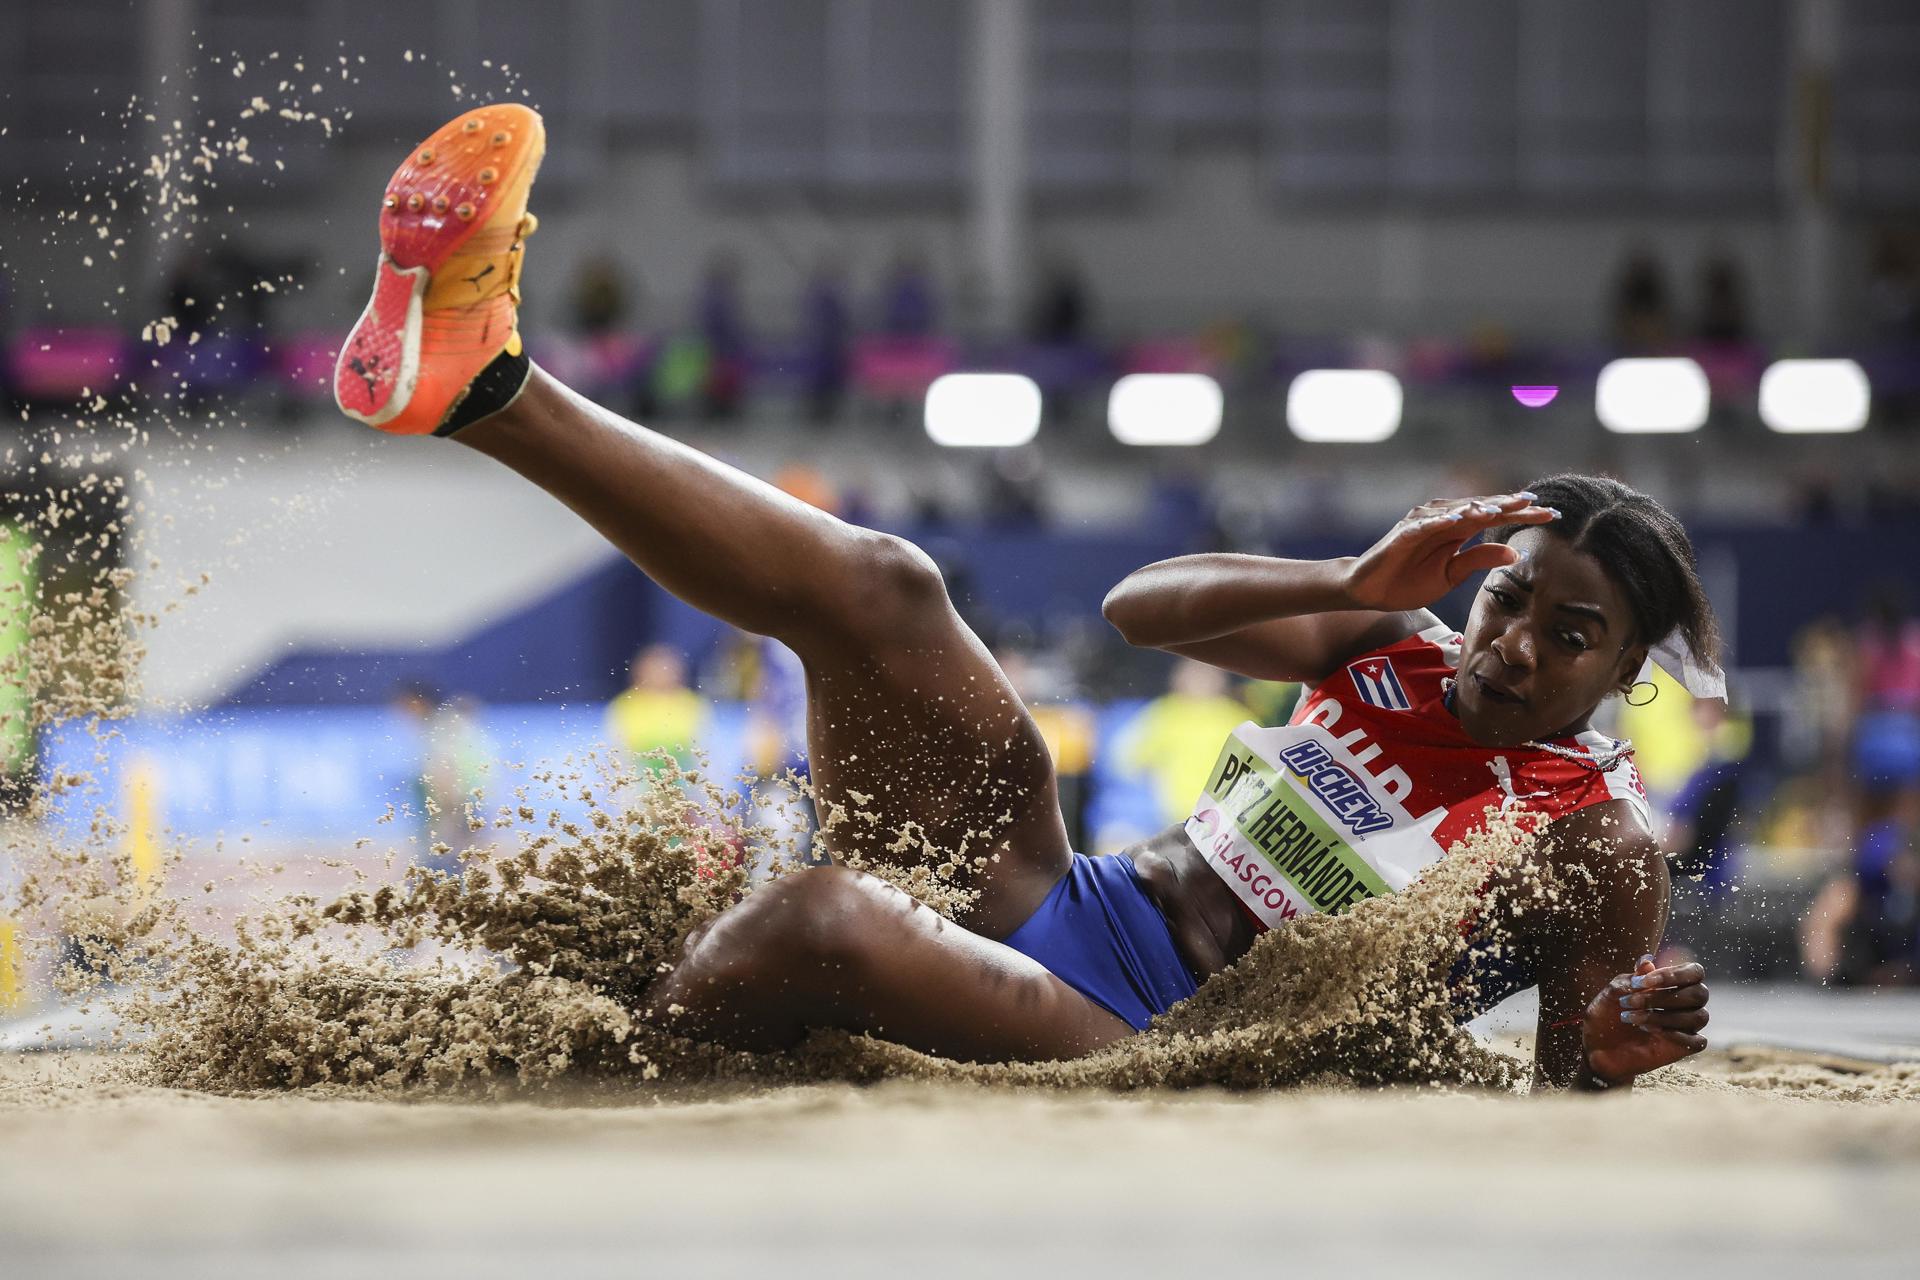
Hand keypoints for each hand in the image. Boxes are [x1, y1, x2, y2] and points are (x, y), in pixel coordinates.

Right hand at [1341, 494, 1557, 612]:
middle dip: (1509, 506)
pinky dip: (1439, 521)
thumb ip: (1479, 560)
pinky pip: (1424, 526)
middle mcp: (1442, 519)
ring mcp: (1422, 523)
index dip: (1521, 515)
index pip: (1495, 519)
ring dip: (1478, 508)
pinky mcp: (1402, 534)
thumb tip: (1515, 552)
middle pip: (1481, 509)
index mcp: (1457, 530)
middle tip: (1538, 505)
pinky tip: (1456, 519)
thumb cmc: (1408, 581)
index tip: (1550, 516)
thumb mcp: (1451, 575)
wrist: (1369, 590)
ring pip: (1456, 512)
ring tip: (1502, 508)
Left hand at [1581, 954, 1709, 1084]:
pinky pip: (1697, 1041)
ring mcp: (1685, 1026)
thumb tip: (1647, 960)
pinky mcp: (1682, 1048)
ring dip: (1664, 1016)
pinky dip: (1677, 1035)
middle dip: (1663, 997)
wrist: (1598, 1048)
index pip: (1694, 972)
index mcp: (1672, 983)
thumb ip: (1632, 978)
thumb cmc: (1607, 1015)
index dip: (1674, 974)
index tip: (1643, 982)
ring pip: (1698, 1016)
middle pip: (1700, 993)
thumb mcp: (1613, 993)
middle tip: (1631, 1002)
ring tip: (1633, 1019)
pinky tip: (1652, 1032)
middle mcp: (1684, 1003)